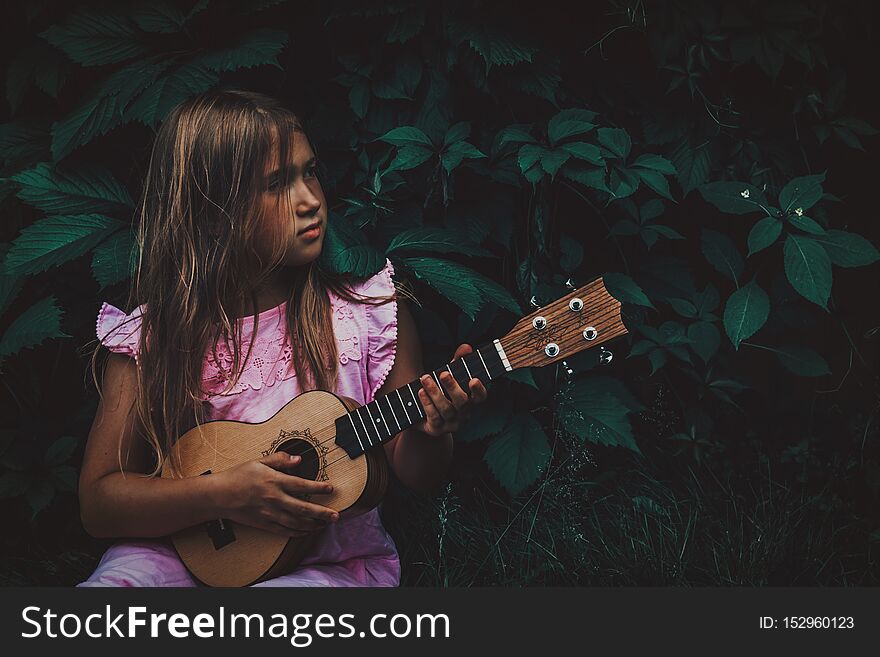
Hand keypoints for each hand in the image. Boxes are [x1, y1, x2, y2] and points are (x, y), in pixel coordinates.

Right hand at [213, 452, 338, 537]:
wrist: (218, 496)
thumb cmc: (238, 476)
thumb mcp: (258, 461)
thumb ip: (280, 460)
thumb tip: (298, 459)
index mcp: (274, 481)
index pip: (301, 485)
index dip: (318, 488)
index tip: (331, 489)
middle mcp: (274, 499)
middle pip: (303, 509)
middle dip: (322, 513)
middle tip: (336, 516)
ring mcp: (269, 514)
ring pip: (296, 523)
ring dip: (313, 525)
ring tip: (325, 524)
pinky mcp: (264, 524)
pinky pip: (284, 531)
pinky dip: (298, 532)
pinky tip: (307, 531)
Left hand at [414, 343, 488, 437]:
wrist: (426, 418)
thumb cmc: (443, 392)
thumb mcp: (451, 375)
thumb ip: (459, 361)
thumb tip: (466, 346)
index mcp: (471, 401)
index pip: (480, 397)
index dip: (479, 390)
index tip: (473, 380)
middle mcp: (464, 414)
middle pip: (462, 403)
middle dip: (453, 387)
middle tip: (444, 373)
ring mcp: (451, 423)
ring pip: (446, 410)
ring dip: (435, 393)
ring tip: (425, 378)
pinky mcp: (436, 429)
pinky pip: (433, 417)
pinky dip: (427, 404)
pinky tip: (420, 391)